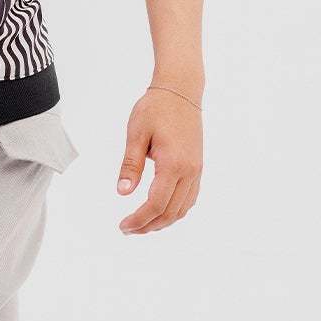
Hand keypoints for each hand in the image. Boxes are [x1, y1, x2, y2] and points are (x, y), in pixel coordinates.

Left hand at [116, 88, 201, 233]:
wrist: (181, 91)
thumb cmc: (157, 108)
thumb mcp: (136, 134)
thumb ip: (130, 166)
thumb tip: (123, 192)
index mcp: (173, 164)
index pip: (156, 204)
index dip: (139, 220)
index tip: (123, 226)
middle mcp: (190, 171)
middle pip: (170, 212)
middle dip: (148, 225)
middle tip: (127, 230)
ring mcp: (197, 170)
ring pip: (183, 209)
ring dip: (163, 222)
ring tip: (142, 225)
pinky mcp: (198, 167)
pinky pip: (190, 198)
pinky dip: (175, 211)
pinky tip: (161, 212)